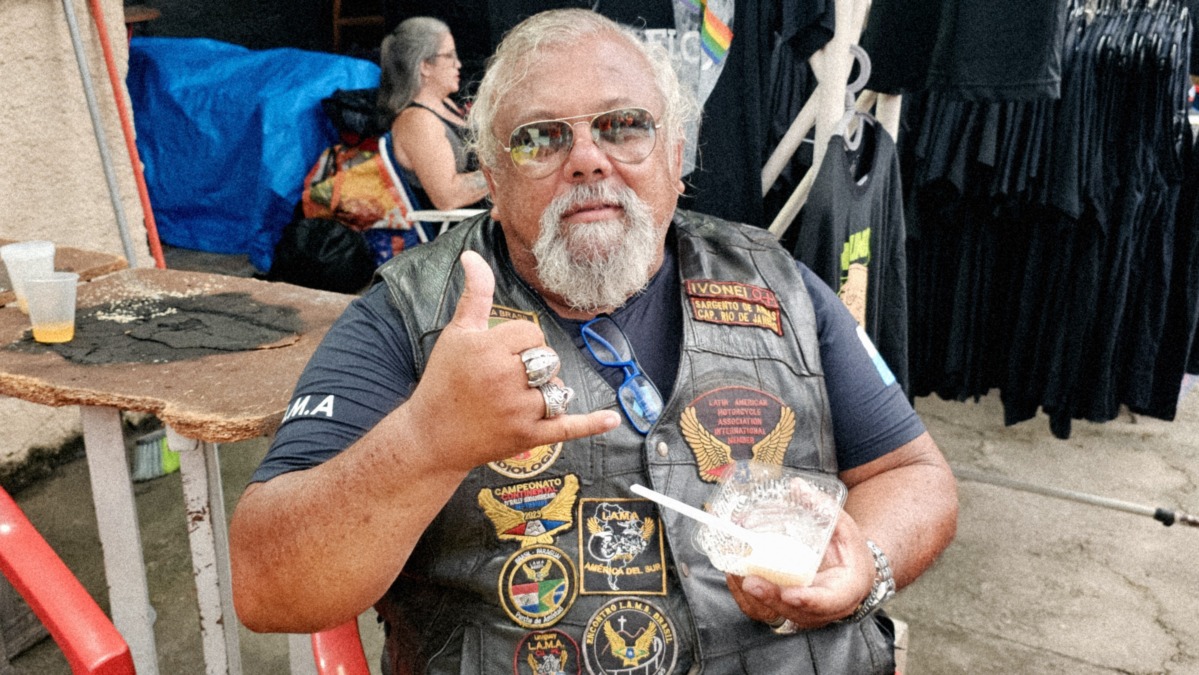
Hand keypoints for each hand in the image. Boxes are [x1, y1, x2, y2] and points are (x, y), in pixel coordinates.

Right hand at [401, 251, 618, 471]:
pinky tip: (612, 420)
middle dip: (533, 364)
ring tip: (519, 398)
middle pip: (548, 358)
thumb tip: (472, 255)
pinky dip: (591, 424)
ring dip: (546, 390)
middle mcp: (506, 379)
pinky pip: (567, 427)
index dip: (518, 341)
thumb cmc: (443, 380)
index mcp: (489, 350)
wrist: (432, 436)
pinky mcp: (528, 437)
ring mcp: (519, 411)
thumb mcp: (457, 333)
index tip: (497, 354)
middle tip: (504, 378)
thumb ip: (475, 294)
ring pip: (557, 387)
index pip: (531, 333)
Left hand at [725, 510, 874, 629]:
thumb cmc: (850, 552)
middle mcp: (825, 608)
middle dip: (772, 598)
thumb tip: (797, 486)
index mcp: (846, 590)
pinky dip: (750, 598)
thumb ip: (826, 510)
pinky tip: (735, 579)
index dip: (807, 600)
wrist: (853, 574)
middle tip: (750, 582)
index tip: (790, 594)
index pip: (827, 601)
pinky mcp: (790, 609)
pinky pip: (768, 610)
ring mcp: (806, 612)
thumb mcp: (846, 529)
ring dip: (756, 598)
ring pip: (779, 613)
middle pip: (797, 611)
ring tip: (737, 577)